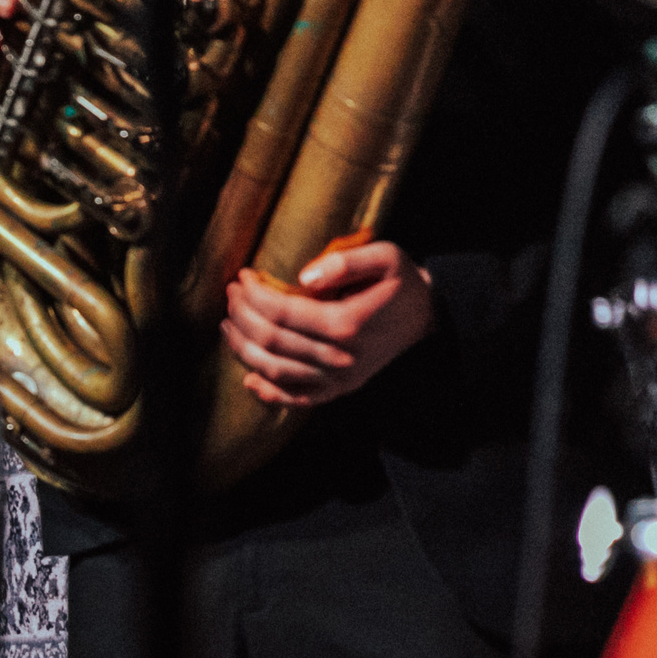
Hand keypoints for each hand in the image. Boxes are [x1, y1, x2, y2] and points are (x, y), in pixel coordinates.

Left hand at [222, 242, 435, 407]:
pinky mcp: (339, 390)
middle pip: (272, 340)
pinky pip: (296, 400)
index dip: (254, 294)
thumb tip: (304, 274)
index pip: (282, 311)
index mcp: (346, 323)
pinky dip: (268, 393)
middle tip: (230, 294)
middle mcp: (339, 357)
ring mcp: (338, 379)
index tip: (242, 276)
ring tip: (228, 325)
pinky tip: (249, 377)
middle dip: (243, 316)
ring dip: (244, 349)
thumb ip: (346, 262)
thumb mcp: (386, 257)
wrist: (428, 319)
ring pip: (276, 371)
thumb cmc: (402, 283)